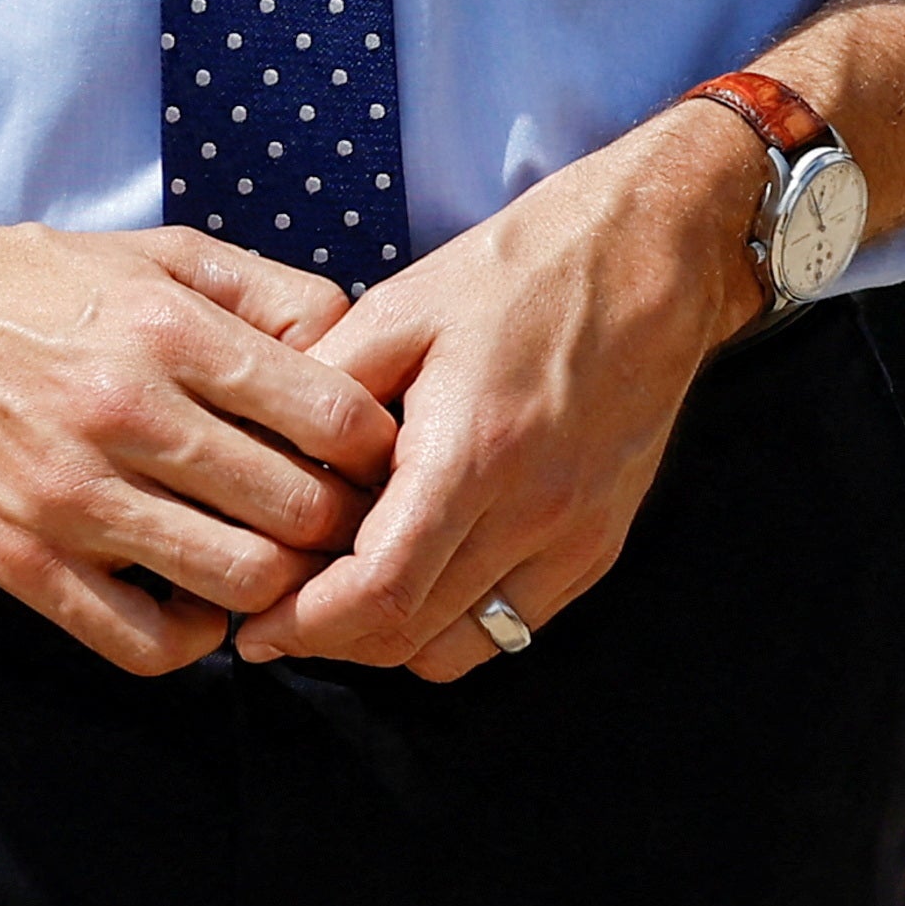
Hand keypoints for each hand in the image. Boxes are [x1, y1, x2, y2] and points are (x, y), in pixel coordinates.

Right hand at [0, 217, 374, 678]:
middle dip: (340, 527)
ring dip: (277, 587)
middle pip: (299, 512)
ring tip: (273, 563)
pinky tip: (197, 599)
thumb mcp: (155, 252)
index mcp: (166, 328)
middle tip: (337, 526)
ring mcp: (68, 494)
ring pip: (239, 582)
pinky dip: (196, 637)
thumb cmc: (32, 283)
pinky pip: (148, 643)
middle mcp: (122, 410)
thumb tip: (354, 349)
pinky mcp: (21, 559)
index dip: (374, 452)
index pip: (331, 417)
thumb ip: (266, 291)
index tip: (368, 462)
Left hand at [237, 107, 766, 679]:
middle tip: (278, 615)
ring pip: (464, 648)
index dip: (306, 625)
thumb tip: (265, 459)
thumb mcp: (401, 308)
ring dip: (392, 641)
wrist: (649, 258)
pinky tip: (415, 576)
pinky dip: (453, 625)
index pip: (380, 590)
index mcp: (474, 451)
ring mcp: (576, 538)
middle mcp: (534, 513)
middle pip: (413, 635)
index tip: (255, 630)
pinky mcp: (600, 545)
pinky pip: (514, 625)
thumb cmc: (520, 270)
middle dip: (331, 640)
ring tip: (340, 597)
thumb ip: (326, 390)